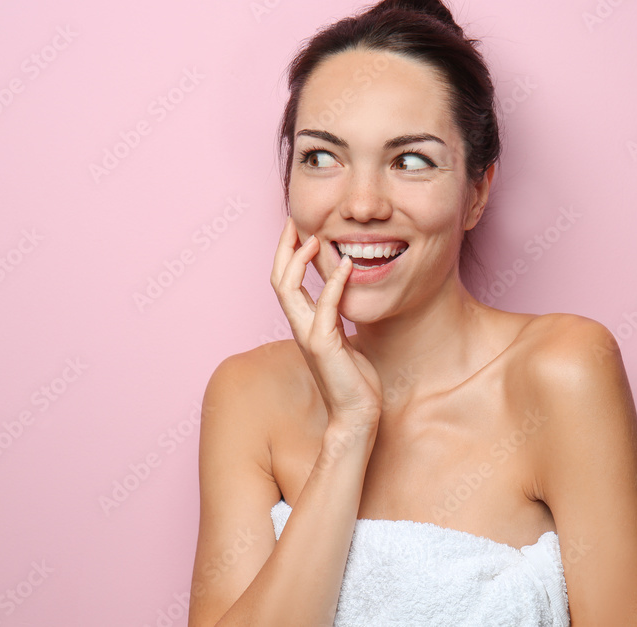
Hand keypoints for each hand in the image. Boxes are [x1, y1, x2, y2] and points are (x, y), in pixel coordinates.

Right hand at [270, 217, 382, 424]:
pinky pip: (325, 307)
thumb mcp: (346, 339)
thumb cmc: (355, 381)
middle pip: (278, 280)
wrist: (357, 415)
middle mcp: (301, 328)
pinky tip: (347, 265)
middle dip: (285, 249)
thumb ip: (339, 317)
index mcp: (305, 325)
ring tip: (315, 238)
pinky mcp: (324, 346)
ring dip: (299, 260)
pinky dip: (333, 283)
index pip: (286, 282)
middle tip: (295, 222)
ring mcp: (309, 336)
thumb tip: (346, 296)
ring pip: (288, 290)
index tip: (298, 229)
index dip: (288, 255)